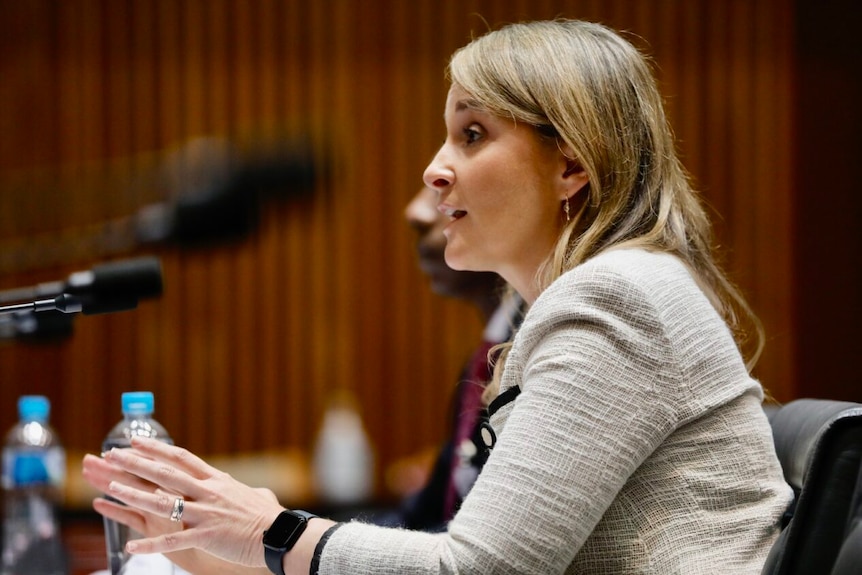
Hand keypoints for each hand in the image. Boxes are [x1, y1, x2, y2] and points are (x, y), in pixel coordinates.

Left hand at [99, 437, 282, 567]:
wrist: (279, 534)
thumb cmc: (268, 515)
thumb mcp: (253, 494)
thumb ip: (241, 490)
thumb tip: (248, 490)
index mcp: (216, 480)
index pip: (181, 458)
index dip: (156, 449)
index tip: (135, 442)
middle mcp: (208, 492)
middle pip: (166, 473)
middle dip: (136, 463)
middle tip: (112, 455)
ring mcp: (205, 514)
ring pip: (163, 501)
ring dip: (135, 494)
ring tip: (111, 487)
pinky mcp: (206, 536)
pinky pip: (173, 541)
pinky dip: (150, 545)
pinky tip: (131, 546)